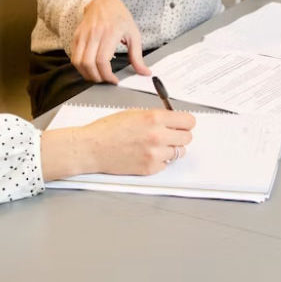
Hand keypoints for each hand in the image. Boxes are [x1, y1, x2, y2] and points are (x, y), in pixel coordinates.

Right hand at [41, 109, 195, 179]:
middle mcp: (158, 136)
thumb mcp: (134, 113)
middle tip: (170, 135)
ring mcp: (155, 154)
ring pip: (178, 152)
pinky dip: (160, 161)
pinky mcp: (150, 168)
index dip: (185, 123)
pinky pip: (166, 164)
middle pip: (187, 138)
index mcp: (155, 118)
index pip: (188, 121)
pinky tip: (146, 155)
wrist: (92, 148)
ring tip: (155, 145)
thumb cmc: (108, 129)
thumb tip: (173, 120)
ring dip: (170, 149)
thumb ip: (156, 116)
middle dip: (180, 135)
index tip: (182, 124)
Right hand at [71, 0, 151, 83]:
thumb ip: (137, 56)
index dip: (107, 75)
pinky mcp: (77, 37)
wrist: (104, 2)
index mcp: (110, 33)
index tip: (114, 80)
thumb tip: (145, 72)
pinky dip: (81, 67)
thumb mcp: (133, 35)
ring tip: (97, 76)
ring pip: (78, 62)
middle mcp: (94, 34)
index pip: (102, 60)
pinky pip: (74, 57)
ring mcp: (83, 35)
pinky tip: (90, 68)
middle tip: (105, 80)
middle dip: (97, 77)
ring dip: (87, 74)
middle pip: (88, 64)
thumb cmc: (119, 17)